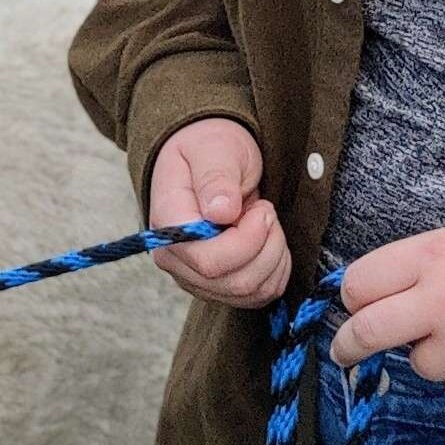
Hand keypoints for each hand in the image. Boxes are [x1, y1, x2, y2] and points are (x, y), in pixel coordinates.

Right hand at [147, 117, 291, 309]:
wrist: (209, 159)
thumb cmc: (210, 150)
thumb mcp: (215, 149)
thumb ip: (216, 177)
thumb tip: (220, 212)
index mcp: (168, 224)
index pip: (208, 260)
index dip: (247, 241)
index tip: (261, 209)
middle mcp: (175, 259)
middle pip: (233, 282)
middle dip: (267, 246)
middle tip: (266, 210)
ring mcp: (195, 277)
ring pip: (250, 292)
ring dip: (274, 256)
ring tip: (266, 222)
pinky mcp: (217, 286)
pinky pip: (258, 296)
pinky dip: (276, 270)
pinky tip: (269, 241)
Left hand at [329, 217, 444, 407]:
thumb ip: (429, 266)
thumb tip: (381, 297)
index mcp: (436, 254)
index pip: (360, 284)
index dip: (355, 299)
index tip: (354, 310)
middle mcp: (443, 300)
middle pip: (366, 332)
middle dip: (348, 346)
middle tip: (343, 354)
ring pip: (420, 365)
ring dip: (439, 357)